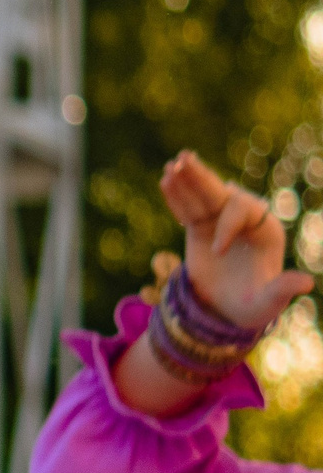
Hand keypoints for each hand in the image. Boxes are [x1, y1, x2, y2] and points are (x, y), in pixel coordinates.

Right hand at [161, 150, 312, 327]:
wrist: (228, 310)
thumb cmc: (253, 306)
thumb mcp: (267, 302)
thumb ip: (283, 290)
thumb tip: (306, 283)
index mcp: (265, 230)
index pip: (244, 212)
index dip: (228, 226)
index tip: (216, 252)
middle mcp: (245, 221)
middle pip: (223, 194)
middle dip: (204, 181)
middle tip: (186, 162)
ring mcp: (220, 222)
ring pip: (204, 197)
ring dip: (188, 181)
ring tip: (173, 164)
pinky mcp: (200, 228)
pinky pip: (188, 208)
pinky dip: (177, 196)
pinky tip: (165, 180)